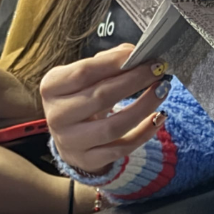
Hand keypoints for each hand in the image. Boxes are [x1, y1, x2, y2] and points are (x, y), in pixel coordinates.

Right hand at [41, 44, 169, 174]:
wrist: (70, 135)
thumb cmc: (81, 96)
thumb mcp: (85, 76)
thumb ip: (108, 61)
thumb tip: (134, 53)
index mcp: (52, 87)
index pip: (83, 72)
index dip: (114, 62)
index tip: (140, 54)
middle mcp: (56, 116)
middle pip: (101, 97)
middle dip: (135, 80)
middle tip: (158, 70)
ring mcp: (71, 142)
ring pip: (114, 126)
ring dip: (144, 107)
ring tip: (162, 90)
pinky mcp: (88, 160)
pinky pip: (122, 148)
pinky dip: (145, 132)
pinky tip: (159, 117)